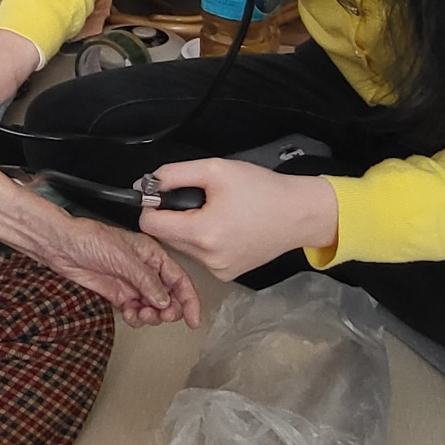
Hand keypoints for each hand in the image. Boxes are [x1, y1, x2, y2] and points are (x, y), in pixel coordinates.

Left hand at [42, 217, 201, 328]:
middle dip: (169, 310)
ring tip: (142, 314)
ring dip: (151, 315)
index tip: (194, 319)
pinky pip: (135, 311)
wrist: (63, 246)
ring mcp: (131, 282)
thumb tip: (165, 300)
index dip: (190, 300)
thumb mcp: (124, 258)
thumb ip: (147, 280)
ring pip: (152, 306)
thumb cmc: (90, 239)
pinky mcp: (118, 294)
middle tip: (161, 316)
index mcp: (152, 254)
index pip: (179, 280)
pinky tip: (130, 314)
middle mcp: (145, 269)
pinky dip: (136, 317)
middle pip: (169, 296)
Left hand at [138, 158, 339, 282]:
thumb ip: (174, 175)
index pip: (150, 224)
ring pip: (183, 246)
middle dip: (174, 216)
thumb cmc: (262, 189)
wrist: (298, 214)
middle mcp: (208, 259)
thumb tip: (146, 185)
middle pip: (166, 236)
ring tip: (216, 211)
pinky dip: (204, 241)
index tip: (165, 193)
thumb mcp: (215, 170)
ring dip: (189, 228)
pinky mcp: (227, 274)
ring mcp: (218, 270)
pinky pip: (200, 256)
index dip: (152, 205)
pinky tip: (225, 227)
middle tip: (200, 199)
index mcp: (203, 233)